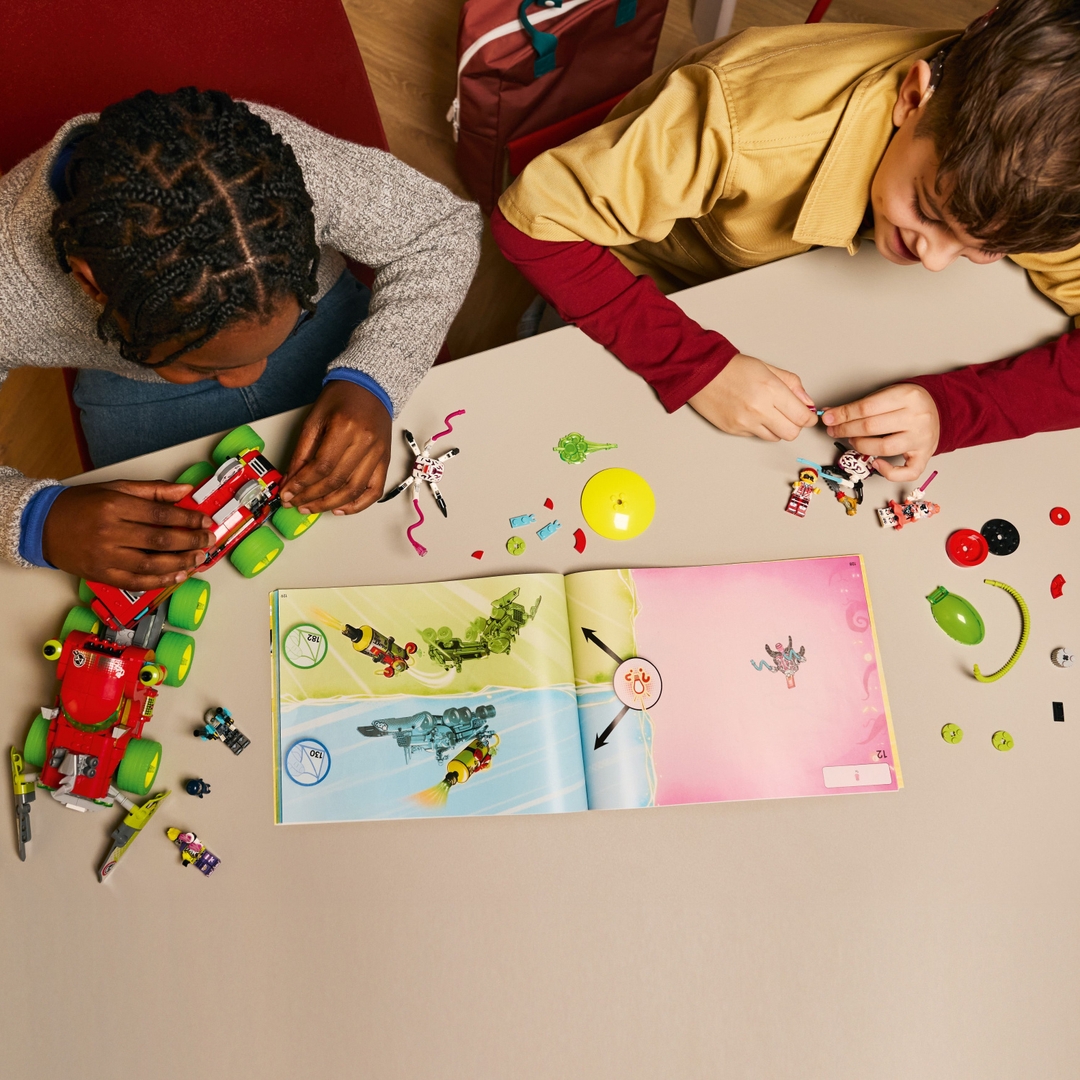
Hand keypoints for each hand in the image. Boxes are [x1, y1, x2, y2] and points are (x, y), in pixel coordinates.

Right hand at [42, 481, 213, 588]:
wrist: (41, 525)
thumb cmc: (80, 505)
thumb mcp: (115, 488)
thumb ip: (153, 490)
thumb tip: (185, 490)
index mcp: (114, 506)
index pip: (161, 514)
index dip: (188, 519)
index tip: (205, 521)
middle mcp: (109, 532)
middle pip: (160, 541)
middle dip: (191, 541)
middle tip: (208, 540)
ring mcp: (104, 557)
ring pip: (152, 564)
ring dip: (181, 564)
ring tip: (199, 559)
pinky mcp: (101, 575)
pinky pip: (136, 582)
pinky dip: (160, 581)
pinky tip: (178, 576)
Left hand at [280, 380, 391, 514]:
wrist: (369, 388)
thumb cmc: (342, 398)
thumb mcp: (315, 419)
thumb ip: (302, 451)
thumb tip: (291, 479)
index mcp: (345, 427)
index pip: (321, 466)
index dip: (302, 484)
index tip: (288, 493)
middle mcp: (365, 442)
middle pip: (336, 481)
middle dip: (312, 497)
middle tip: (296, 503)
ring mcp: (378, 453)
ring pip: (353, 490)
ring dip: (330, 504)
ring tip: (312, 508)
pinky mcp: (384, 461)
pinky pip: (374, 491)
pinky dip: (358, 504)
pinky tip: (340, 509)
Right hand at [688, 354, 818, 440]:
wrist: (701, 373)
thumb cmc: (731, 368)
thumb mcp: (767, 368)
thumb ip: (791, 384)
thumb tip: (807, 402)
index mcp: (770, 390)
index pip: (802, 416)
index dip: (809, 418)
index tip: (808, 416)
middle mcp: (759, 409)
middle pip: (792, 433)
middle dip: (796, 426)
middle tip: (792, 417)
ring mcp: (745, 422)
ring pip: (775, 438)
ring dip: (778, 428)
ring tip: (769, 414)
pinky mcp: (734, 430)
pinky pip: (756, 436)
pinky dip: (760, 428)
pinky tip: (752, 414)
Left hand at [822, 384, 939, 480]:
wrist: (941, 409)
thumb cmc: (909, 403)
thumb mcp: (888, 394)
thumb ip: (861, 405)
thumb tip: (831, 414)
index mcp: (907, 396)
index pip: (866, 408)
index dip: (843, 415)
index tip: (829, 418)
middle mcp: (917, 417)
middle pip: (871, 427)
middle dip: (846, 430)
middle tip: (834, 430)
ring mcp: (922, 438)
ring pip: (884, 448)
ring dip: (860, 446)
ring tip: (852, 441)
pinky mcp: (925, 455)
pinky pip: (907, 472)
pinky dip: (888, 472)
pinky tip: (876, 464)